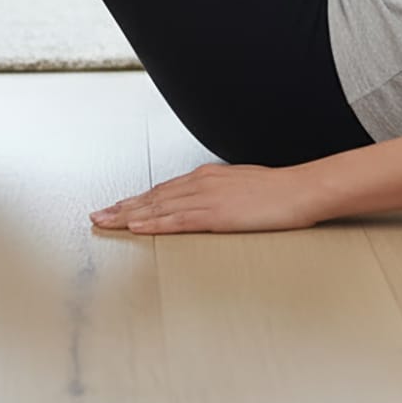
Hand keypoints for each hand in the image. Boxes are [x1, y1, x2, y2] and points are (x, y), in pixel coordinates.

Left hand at [89, 161, 322, 234]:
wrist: (302, 190)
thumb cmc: (282, 190)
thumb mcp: (247, 186)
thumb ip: (225, 193)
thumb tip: (215, 202)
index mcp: (212, 176)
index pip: (167, 189)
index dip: (139, 198)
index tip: (120, 206)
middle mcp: (204, 183)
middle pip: (155, 196)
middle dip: (124, 206)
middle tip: (99, 215)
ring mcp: (208, 198)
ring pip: (158, 206)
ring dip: (129, 214)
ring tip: (106, 222)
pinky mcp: (215, 214)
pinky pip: (176, 220)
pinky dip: (152, 222)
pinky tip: (136, 226)